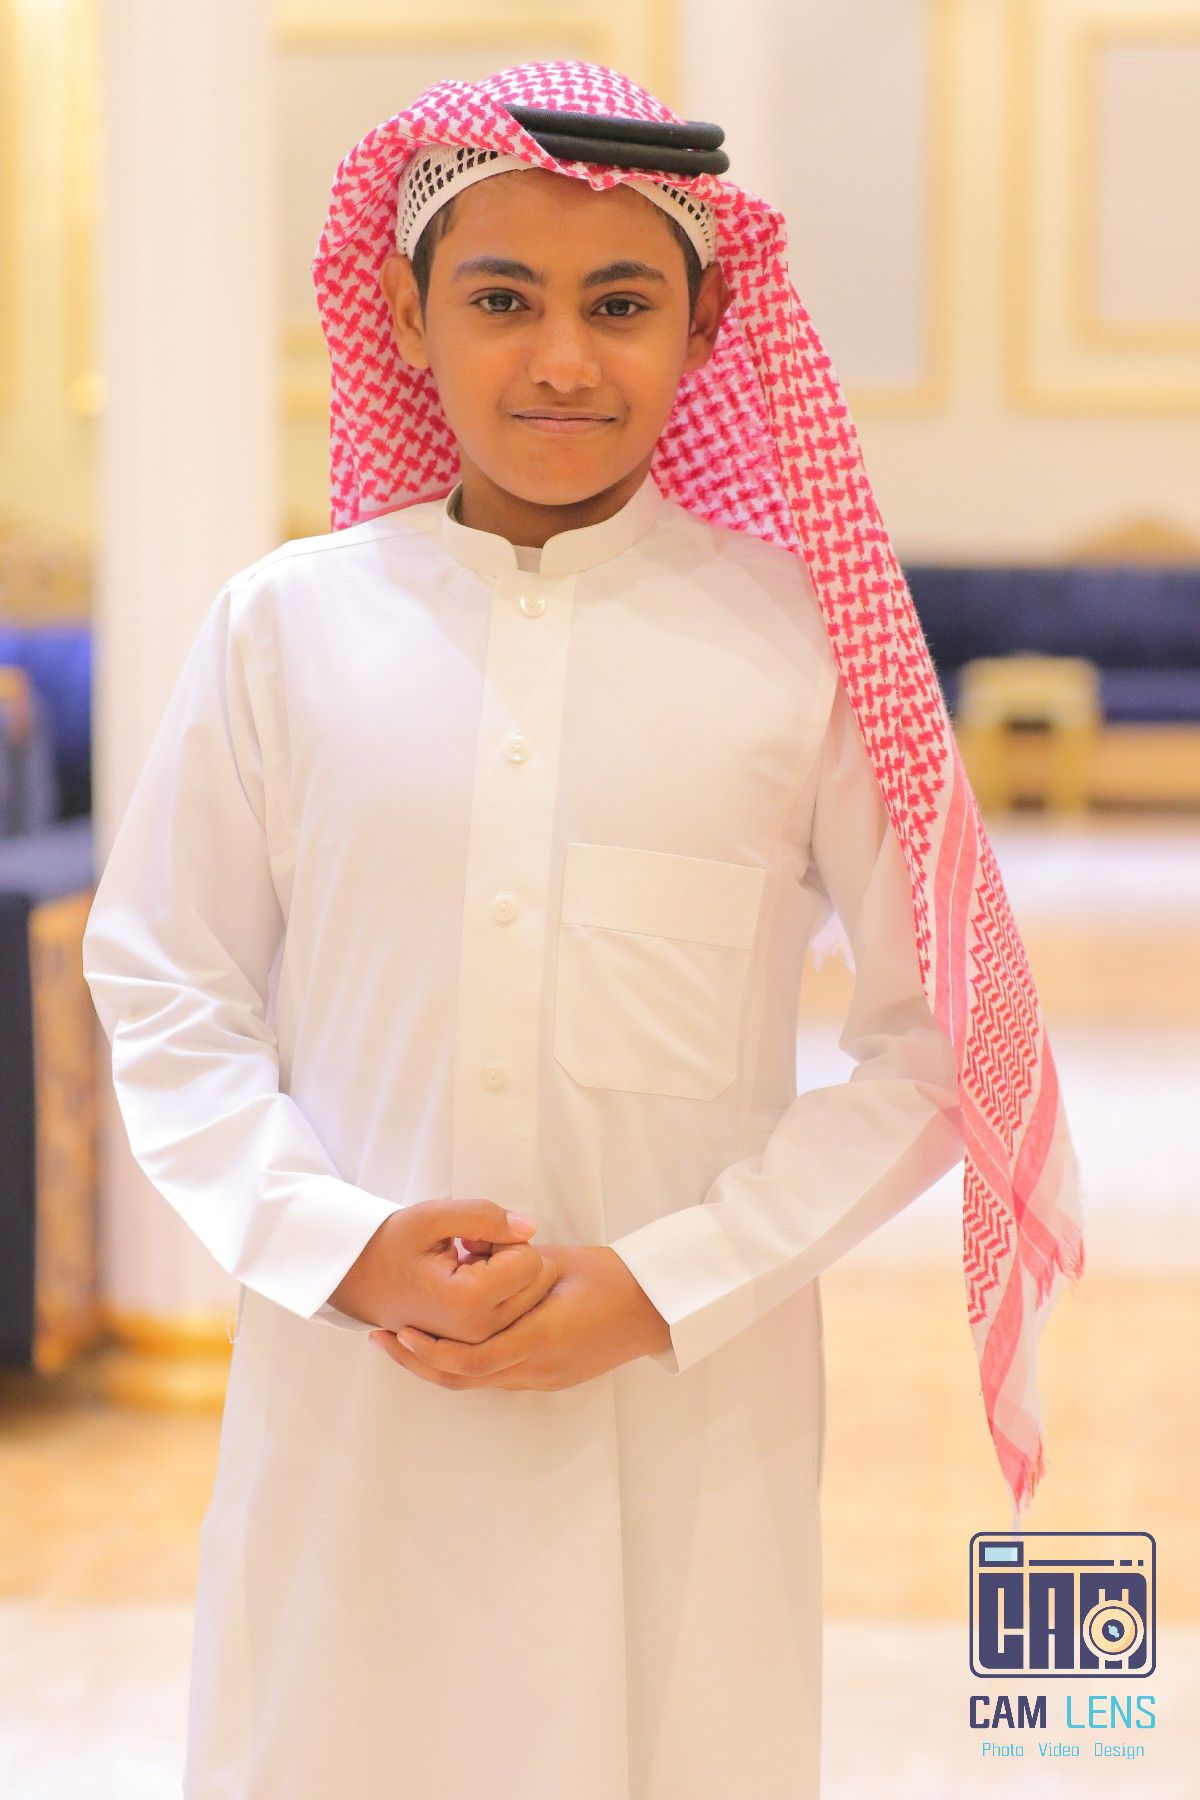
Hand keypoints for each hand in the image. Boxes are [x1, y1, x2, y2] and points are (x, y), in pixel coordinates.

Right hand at [326, 1198, 557, 1338]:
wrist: (360, 1282)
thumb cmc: (393, 1245)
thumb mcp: (433, 1217)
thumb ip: (485, 1217)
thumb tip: (530, 1228)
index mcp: (469, 1302)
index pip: (530, 1259)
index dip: (505, 1239)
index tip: (471, 1240)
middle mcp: (479, 1333)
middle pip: (539, 1281)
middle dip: (512, 1259)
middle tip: (470, 1253)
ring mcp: (481, 1346)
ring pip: (534, 1298)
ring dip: (509, 1278)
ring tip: (467, 1270)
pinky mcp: (480, 1348)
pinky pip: (520, 1314)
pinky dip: (505, 1295)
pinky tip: (470, 1287)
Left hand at [369, 1242, 671, 1389]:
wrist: (655, 1309)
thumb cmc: (612, 1277)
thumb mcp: (555, 1261)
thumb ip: (510, 1264)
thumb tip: (469, 1254)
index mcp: (540, 1338)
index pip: (470, 1360)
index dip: (427, 1350)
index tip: (396, 1330)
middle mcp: (537, 1368)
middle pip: (463, 1379)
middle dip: (417, 1362)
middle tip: (381, 1339)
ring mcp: (544, 1378)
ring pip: (476, 1382)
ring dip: (437, 1364)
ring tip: (404, 1340)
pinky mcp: (549, 1377)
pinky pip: (496, 1375)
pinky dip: (465, 1362)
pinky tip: (447, 1342)